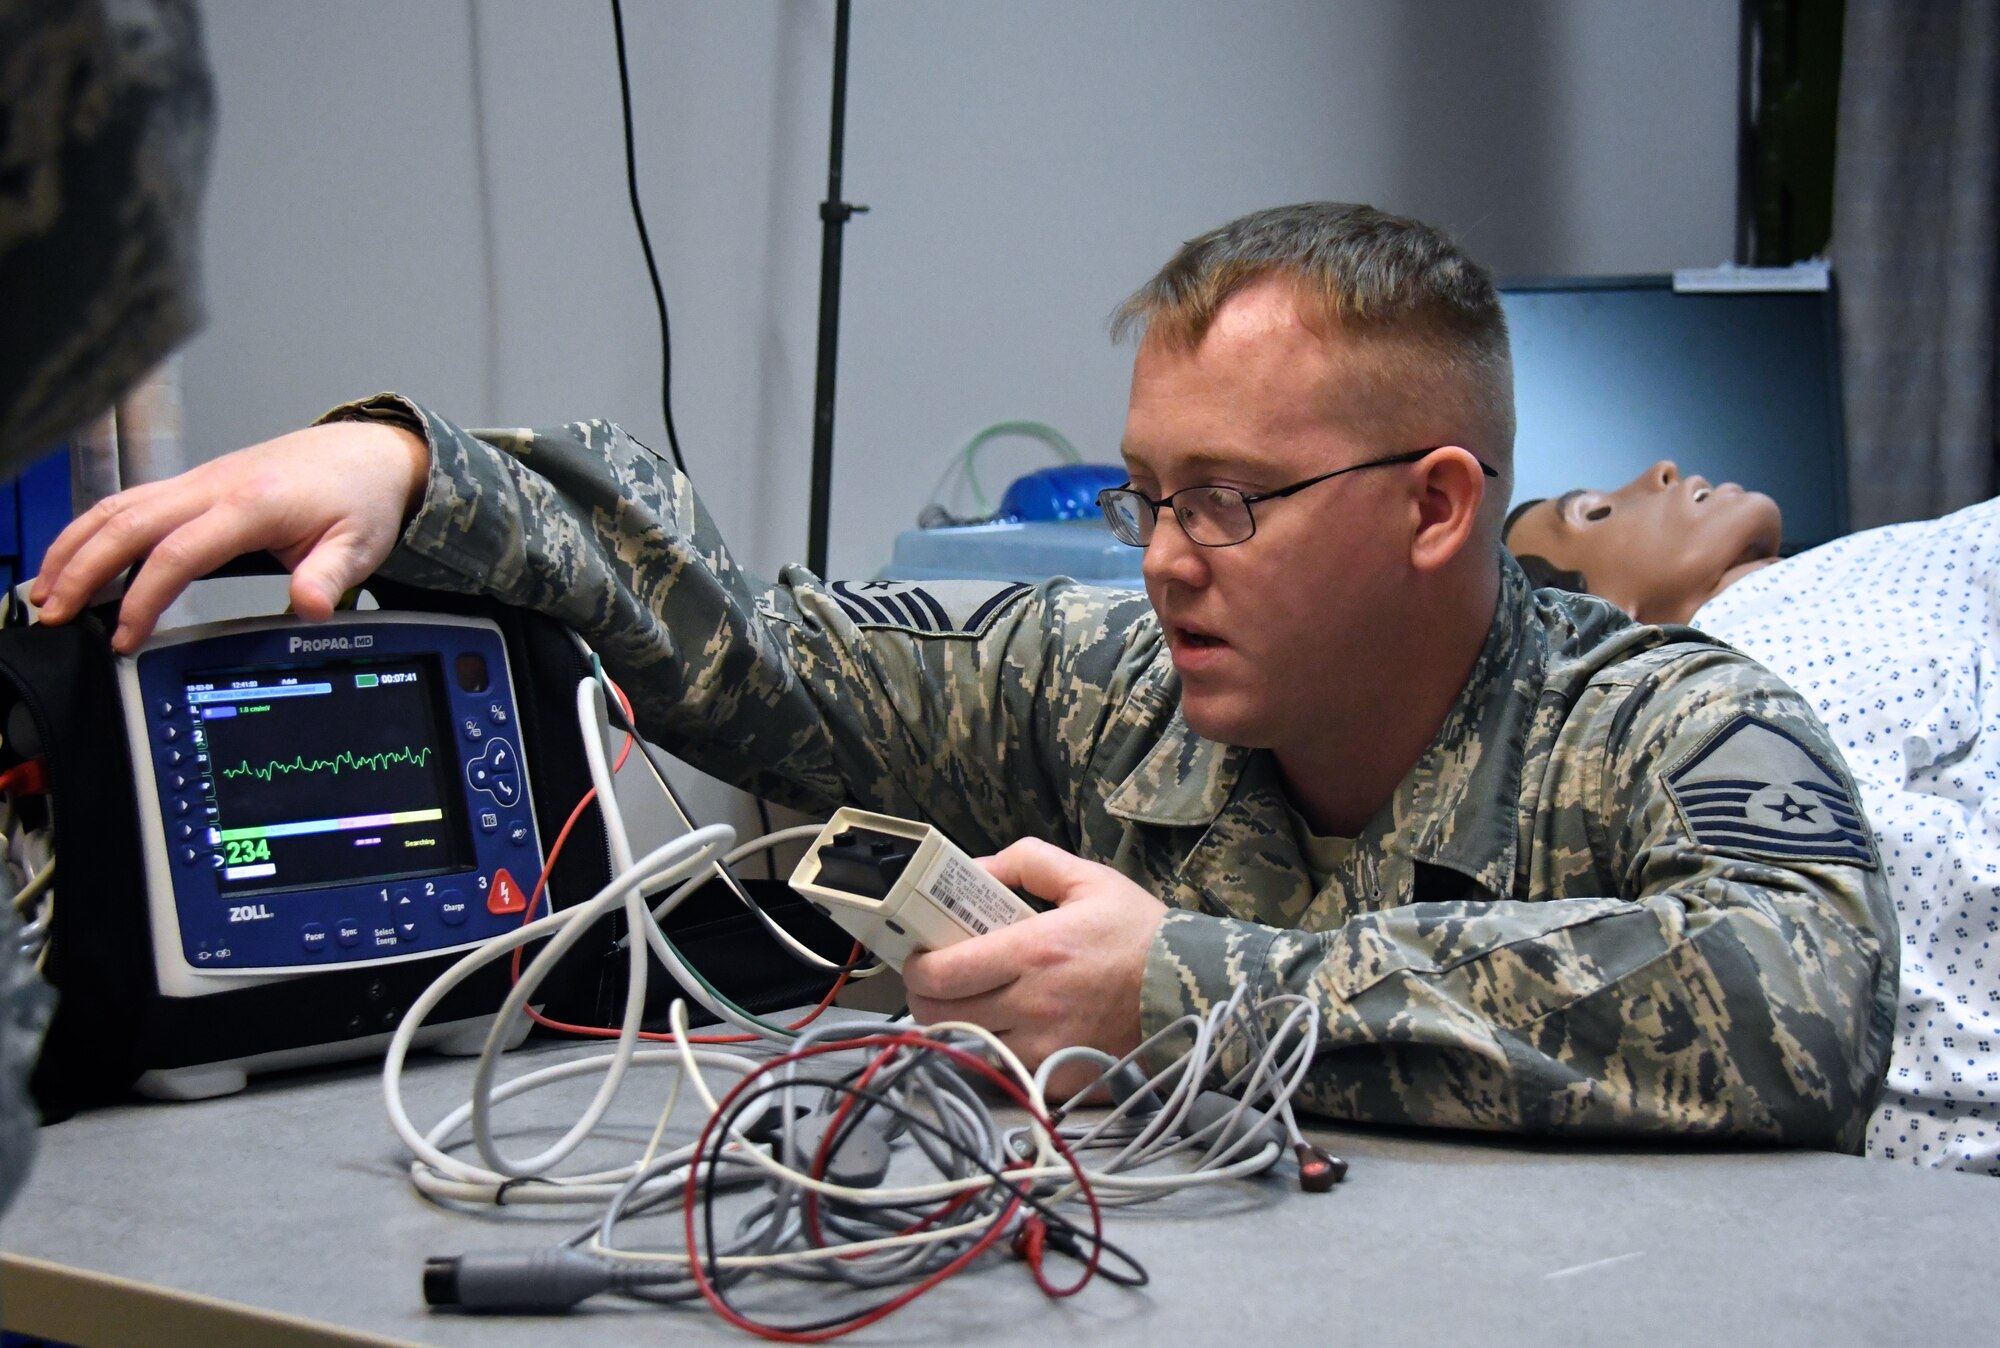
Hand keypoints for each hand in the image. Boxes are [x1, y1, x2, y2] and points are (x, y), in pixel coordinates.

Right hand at [31, 420, 429, 652]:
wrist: (368, 453)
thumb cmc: (361, 497)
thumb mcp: (359, 544)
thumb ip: (328, 577)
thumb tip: (309, 607)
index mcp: (252, 503)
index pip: (178, 552)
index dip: (142, 597)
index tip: (123, 636)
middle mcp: (215, 485)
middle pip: (128, 523)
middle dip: (82, 569)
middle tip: (53, 615)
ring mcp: (199, 481)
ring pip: (118, 507)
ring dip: (76, 546)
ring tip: (46, 592)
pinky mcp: (195, 484)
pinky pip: (131, 502)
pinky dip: (94, 530)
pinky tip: (76, 559)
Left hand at [901, 838, 1166, 1089]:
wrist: (1194, 991)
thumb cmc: (1139, 933)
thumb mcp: (1087, 879)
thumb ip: (1027, 862)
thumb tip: (975, 868)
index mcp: (1033, 952)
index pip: (941, 972)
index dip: (915, 967)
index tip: (920, 955)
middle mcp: (1032, 1006)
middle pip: (940, 1015)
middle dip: (923, 997)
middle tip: (934, 982)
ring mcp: (1044, 1049)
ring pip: (964, 1049)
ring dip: (952, 1028)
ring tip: (962, 1007)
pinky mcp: (1059, 1080)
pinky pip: (1002, 1071)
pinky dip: (990, 1054)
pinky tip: (1001, 1032)